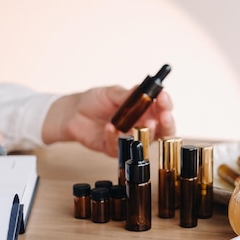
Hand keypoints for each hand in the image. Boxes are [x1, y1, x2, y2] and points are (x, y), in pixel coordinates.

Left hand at [42, 85, 174, 155]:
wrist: (73, 113)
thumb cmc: (95, 101)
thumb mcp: (111, 93)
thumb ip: (127, 94)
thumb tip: (142, 90)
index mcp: (145, 110)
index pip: (162, 109)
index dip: (166, 104)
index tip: (163, 98)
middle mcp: (141, 125)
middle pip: (163, 130)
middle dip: (166, 124)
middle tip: (163, 117)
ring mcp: (130, 139)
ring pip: (146, 142)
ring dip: (147, 133)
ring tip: (144, 124)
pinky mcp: (115, 149)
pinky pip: (120, 147)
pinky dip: (116, 137)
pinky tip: (110, 127)